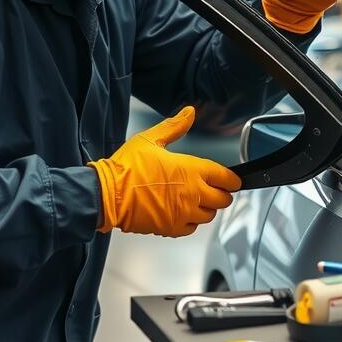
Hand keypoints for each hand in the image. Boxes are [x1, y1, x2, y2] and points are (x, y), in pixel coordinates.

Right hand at [91, 106, 241, 236]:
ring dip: (207, 208)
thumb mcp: (150, 139)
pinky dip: (190, 222)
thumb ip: (174, 126)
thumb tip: (189, 113)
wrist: (108, 194)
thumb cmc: (127, 168)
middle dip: (222, 194)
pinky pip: (191, 228)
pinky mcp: (172, 228)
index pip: (225, 177)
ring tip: (196, 200)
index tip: (233, 180)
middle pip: (222, 199)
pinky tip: (182, 212)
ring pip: (209, 215)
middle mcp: (193, 194)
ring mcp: (184, 213)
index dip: (232, 179)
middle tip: (216, 190)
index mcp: (191, 170)